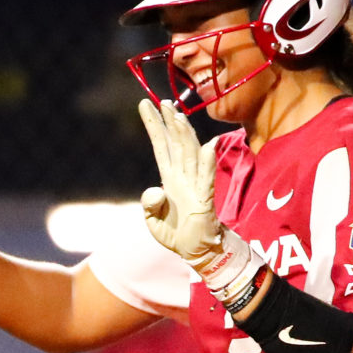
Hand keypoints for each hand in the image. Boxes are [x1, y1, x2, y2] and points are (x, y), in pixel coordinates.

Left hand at [137, 99, 259, 294]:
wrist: (196, 252)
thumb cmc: (176, 233)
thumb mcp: (152, 220)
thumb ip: (149, 204)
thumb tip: (156, 190)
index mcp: (169, 178)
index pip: (161, 145)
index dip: (154, 125)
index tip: (145, 104)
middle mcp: (182, 177)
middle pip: (175, 143)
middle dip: (169, 122)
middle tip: (162, 100)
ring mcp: (194, 186)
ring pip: (190, 154)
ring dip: (184, 135)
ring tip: (177, 115)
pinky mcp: (204, 199)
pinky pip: (206, 178)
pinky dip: (206, 163)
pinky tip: (206, 147)